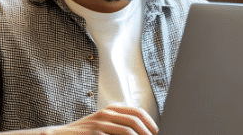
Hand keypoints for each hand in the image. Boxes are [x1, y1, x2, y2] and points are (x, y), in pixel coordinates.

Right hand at [43, 104, 157, 134]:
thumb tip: (142, 131)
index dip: (150, 122)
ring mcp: (100, 123)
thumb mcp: (103, 124)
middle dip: (147, 132)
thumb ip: (119, 124)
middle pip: (135, 120)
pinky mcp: (94, 133)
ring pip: (128, 131)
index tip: (156, 132)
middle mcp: (106, 113)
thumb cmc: (85, 133)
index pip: (137, 112)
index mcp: (112, 109)